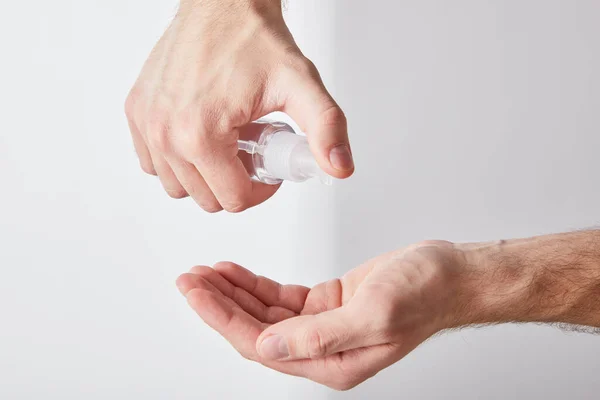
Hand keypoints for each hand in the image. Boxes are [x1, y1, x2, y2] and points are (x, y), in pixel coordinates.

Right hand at [125, 0, 352, 212]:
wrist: (222, 3)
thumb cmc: (253, 38)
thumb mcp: (301, 85)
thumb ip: (326, 129)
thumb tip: (339, 165)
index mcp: (200, 133)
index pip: (233, 199)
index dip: (260, 189)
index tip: (268, 165)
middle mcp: (165, 132)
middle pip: (206, 198)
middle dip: (234, 180)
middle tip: (251, 147)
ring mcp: (147, 123)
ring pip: (179, 186)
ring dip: (206, 173)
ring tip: (228, 139)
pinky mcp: (137, 112)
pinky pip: (153, 163)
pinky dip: (177, 160)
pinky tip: (201, 135)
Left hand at [176, 241, 466, 389]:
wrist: (450, 275)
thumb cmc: (425, 293)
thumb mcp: (374, 313)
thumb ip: (320, 336)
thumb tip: (270, 348)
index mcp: (331, 363)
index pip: (261, 345)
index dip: (223, 318)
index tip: (197, 293)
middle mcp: (322, 350)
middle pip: (254, 330)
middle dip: (219, 304)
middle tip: (190, 279)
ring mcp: (322, 327)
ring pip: (263, 313)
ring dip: (233, 292)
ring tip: (205, 273)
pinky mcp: (326, 304)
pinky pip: (280, 297)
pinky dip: (255, 284)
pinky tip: (237, 273)